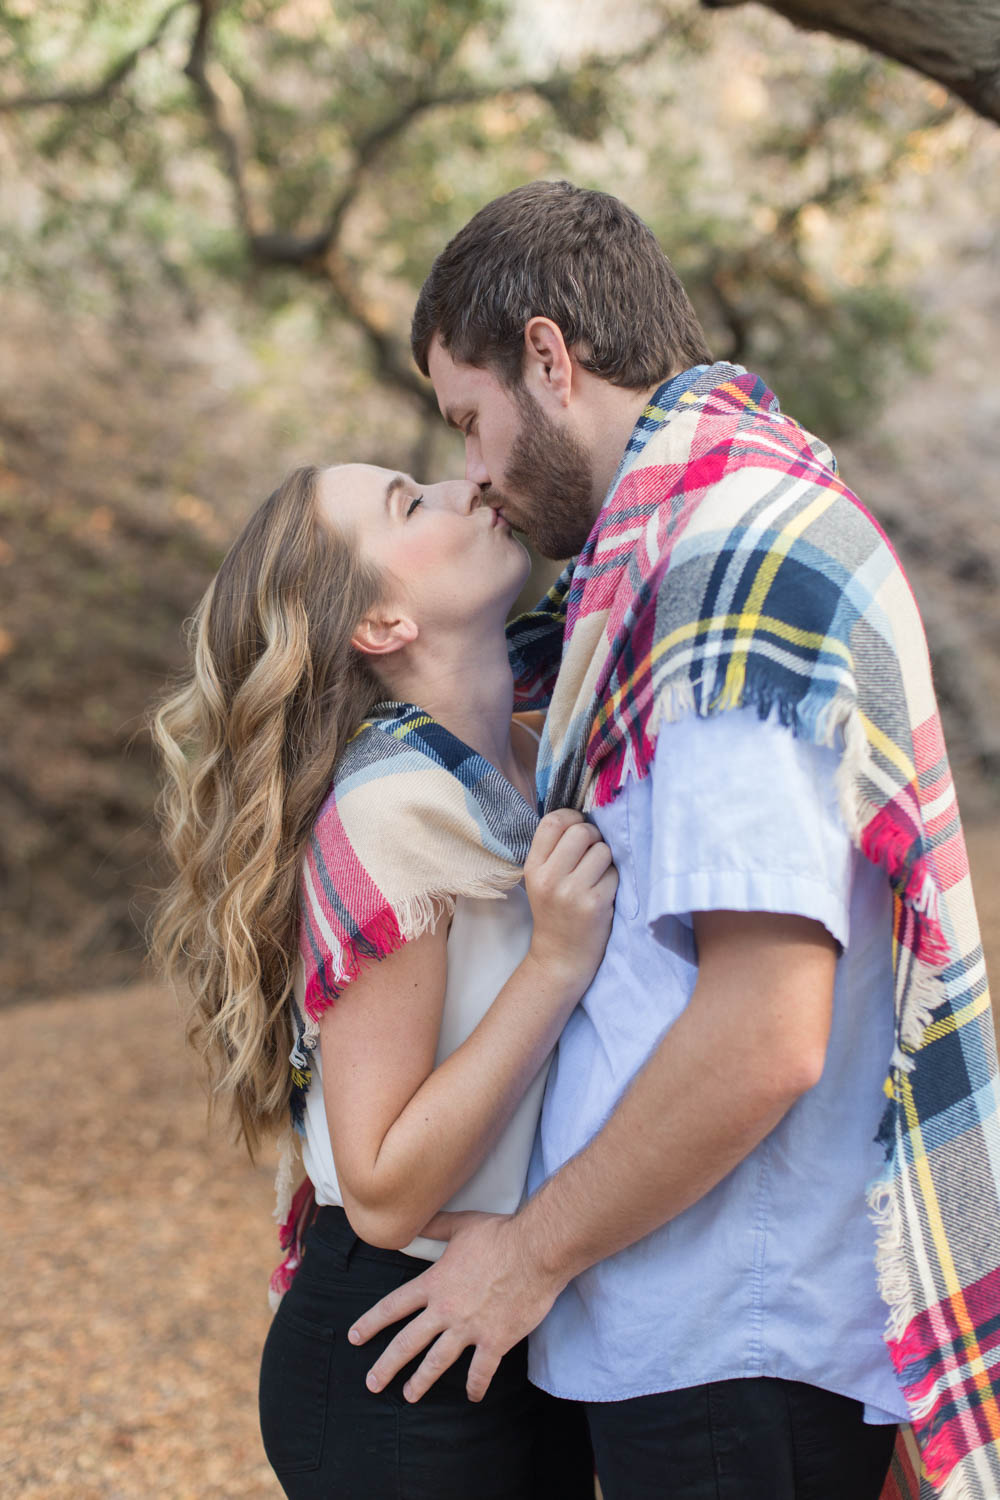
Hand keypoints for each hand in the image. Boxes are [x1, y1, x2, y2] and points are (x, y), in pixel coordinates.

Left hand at [348, 1209, 562, 1402]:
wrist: (535, 1251)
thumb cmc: (500, 1234)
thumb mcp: (461, 1225)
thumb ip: (434, 1226)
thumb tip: (413, 1221)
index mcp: (434, 1283)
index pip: (394, 1306)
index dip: (372, 1322)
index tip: (355, 1337)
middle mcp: (446, 1310)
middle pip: (408, 1342)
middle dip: (387, 1365)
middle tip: (372, 1383)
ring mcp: (469, 1328)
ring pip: (437, 1362)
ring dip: (421, 1381)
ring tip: (409, 1395)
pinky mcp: (495, 1341)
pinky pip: (481, 1371)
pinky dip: (476, 1386)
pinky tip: (472, 1396)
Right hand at [524, 809, 617, 989]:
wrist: (560, 958)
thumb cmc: (554, 913)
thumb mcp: (541, 880)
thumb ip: (554, 851)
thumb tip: (582, 817)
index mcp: (533, 867)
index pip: (553, 822)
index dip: (572, 817)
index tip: (579, 827)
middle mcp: (550, 877)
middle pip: (582, 831)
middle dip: (594, 836)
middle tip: (592, 852)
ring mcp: (572, 891)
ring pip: (602, 850)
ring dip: (605, 860)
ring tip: (596, 877)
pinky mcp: (595, 904)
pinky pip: (614, 873)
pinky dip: (612, 880)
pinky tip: (603, 894)